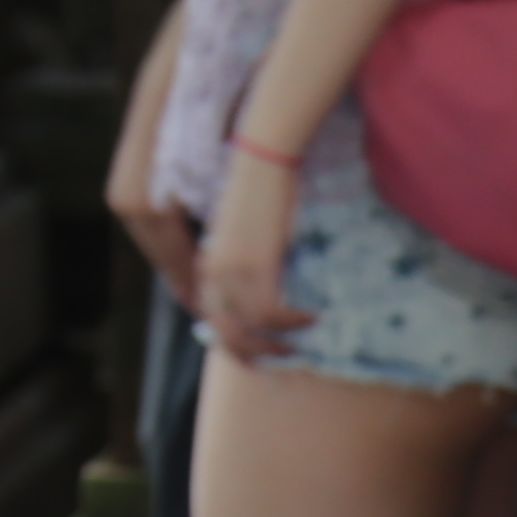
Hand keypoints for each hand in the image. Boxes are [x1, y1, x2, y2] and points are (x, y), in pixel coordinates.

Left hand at [198, 146, 314, 363]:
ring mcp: (230, 271)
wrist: (261, 155)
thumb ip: (243, 259)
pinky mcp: (255, 266)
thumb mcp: (244, 230)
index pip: (211, 317)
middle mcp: (211, 272)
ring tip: (299, 345)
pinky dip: (292, 322)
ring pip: (248, 330)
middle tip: (278, 360)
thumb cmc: (258, 184)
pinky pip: (271, 313)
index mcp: (205, 263)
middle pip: (224, 332)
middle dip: (250, 354)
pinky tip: (311, 318)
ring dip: (275, 344)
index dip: (232, 341)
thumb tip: (264, 281)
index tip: (256, 351)